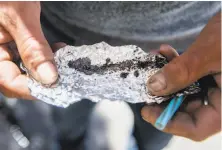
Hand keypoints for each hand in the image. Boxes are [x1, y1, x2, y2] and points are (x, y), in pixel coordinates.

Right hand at [0, 2, 58, 98]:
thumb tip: (49, 78)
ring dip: (43, 67)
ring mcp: (1, 46)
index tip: (57, 86)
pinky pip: (24, 56)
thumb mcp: (19, 14)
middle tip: (61, 72)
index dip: (32, 88)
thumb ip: (33, 48)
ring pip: (21, 68)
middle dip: (40, 78)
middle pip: (14, 78)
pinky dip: (41, 55)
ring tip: (59, 56)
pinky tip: (54, 48)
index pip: (8, 81)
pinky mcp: (9, 39)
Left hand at [141, 12, 220, 140]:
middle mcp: (221, 101)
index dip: (169, 123)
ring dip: (165, 77)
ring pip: (183, 92)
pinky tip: (164, 52)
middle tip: (146, 85)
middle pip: (186, 111)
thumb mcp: (209, 53)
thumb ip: (182, 71)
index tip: (146, 111)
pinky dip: (174, 66)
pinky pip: (187, 78)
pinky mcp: (208, 76)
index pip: (196, 128)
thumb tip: (153, 88)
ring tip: (155, 59)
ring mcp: (215, 88)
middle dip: (162, 96)